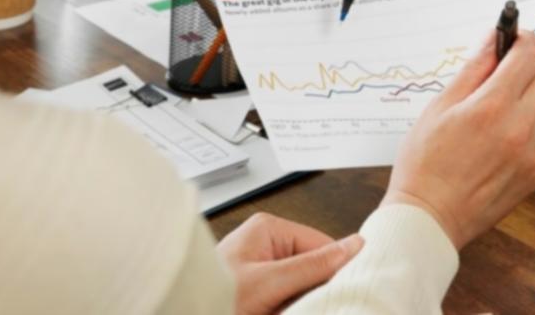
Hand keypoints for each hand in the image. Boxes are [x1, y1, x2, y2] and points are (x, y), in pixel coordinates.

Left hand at [215, 212, 364, 313]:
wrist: (180, 313)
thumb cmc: (207, 298)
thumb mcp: (268, 282)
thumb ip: (312, 265)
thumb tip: (354, 246)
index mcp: (268, 229)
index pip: (321, 243)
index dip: (336, 269)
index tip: (349, 289)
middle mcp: (265, 245)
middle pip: (312, 266)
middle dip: (315, 290)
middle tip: (311, 304)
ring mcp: (261, 270)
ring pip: (300, 287)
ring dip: (301, 303)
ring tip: (286, 310)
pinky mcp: (257, 292)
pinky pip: (286, 300)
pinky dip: (288, 310)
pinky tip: (282, 312)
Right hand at [383, 29, 534, 248]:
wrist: (431, 217)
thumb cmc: (425, 163)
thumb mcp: (440, 106)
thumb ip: (474, 68)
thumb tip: (494, 38)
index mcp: (493, 106)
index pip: (529, 55)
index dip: (522, 41)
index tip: (513, 42)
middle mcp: (522, 128)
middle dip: (532, 68)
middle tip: (507, 76)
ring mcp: (534, 153)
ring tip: (506, 109)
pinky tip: (511, 134)